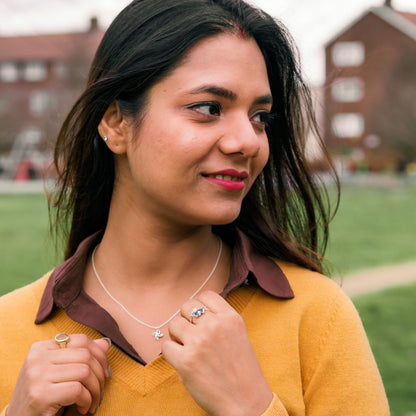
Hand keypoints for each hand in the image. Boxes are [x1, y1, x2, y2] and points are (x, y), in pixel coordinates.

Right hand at [7, 334, 110, 415]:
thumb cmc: (43, 396)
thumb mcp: (60, 372)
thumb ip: (80, 357)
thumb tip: (106, 343)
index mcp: (41, 348)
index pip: (81, 340)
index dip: (99, 355)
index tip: (103, 371)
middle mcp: (37, 358)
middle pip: (85, 355)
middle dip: (100, 374)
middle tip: (99, 390)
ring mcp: (37, 375)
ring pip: (84, 371)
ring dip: (95, 390)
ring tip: (91, 401)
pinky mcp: (40, 395)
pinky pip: (77, 390)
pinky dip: (86, 401)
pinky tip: (82, 408)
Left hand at [162, 291, 272, 415]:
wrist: (246, 402)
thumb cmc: (241, 370)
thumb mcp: (238, 334)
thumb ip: (220, 319)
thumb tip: (195, 310)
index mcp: (230, 317)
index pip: (205, 296)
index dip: (199, 306)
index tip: (199, 318)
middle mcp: (214, 325)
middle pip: (186, 306)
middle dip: (186, 319)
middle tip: (191, 335)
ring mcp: (199, 342)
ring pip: (174, 324)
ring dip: (177, 335)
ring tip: (187, 348)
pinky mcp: (185, 361)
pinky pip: (166, 345)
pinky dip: (170, 353)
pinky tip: (182, 360)